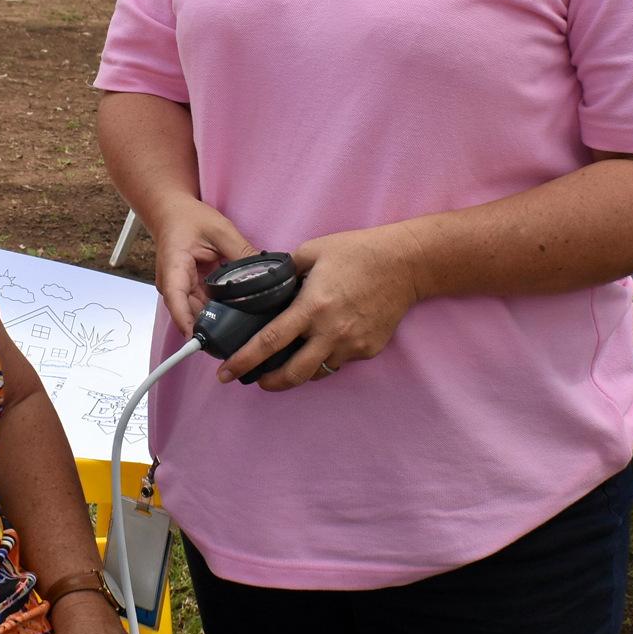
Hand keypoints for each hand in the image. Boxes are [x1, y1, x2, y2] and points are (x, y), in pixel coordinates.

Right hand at [150, 196, 257, 335]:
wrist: (172, 212)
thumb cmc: (189, 218)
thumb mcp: (220, 230)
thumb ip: (241, 252)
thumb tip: (264, 274)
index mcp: (174, 267)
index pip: (176, 300)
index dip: (187, 322)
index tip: (200, 339)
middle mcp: (173, 284)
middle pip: (189, 313)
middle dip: (211, 327)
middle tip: (238, 338)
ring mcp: (180, 289)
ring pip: (198, 313)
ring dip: (216, 321)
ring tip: (241, 329)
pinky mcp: (189, 290)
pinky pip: (203, 306)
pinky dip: (218, 311)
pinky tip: (236, 315)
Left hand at [217, 225, 424, 391]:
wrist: (405, 264)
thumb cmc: (358, 252)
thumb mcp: (313, 250)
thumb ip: (287, 270)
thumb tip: (268, 283)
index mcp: (312, 307)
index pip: (270, 341)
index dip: (245, 360)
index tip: (227, 372)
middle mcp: (331, 331)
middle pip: (293, 374)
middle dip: (270, 383)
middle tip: (258, 380)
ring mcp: (352, 344)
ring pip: (318, 372)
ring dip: (300, 371)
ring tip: (291, 361)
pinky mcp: (368, 349)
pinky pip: (341, 361)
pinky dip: (328, 356)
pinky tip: (326, 342)